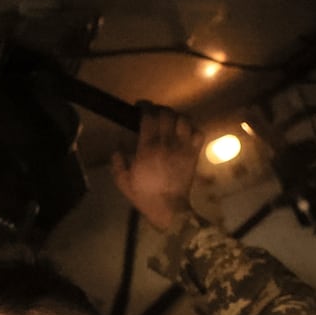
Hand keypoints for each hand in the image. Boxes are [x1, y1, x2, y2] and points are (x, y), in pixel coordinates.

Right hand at [112, 103, 204, 232]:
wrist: (168, 208)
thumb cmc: (144, 195)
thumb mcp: (122, 180)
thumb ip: (118, 160)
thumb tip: (118, 143)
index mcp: (148, 148)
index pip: (149, 117)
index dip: (145, 107)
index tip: (140, 106)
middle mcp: (167, 143)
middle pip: (167, 114)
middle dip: (159, 109)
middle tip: (154, 113)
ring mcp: (184, 147)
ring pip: (184, 119)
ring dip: (176, 116)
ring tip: (170, 120)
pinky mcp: (194, 154)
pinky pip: (198, 132)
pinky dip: (192, 128)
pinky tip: (184, 132)